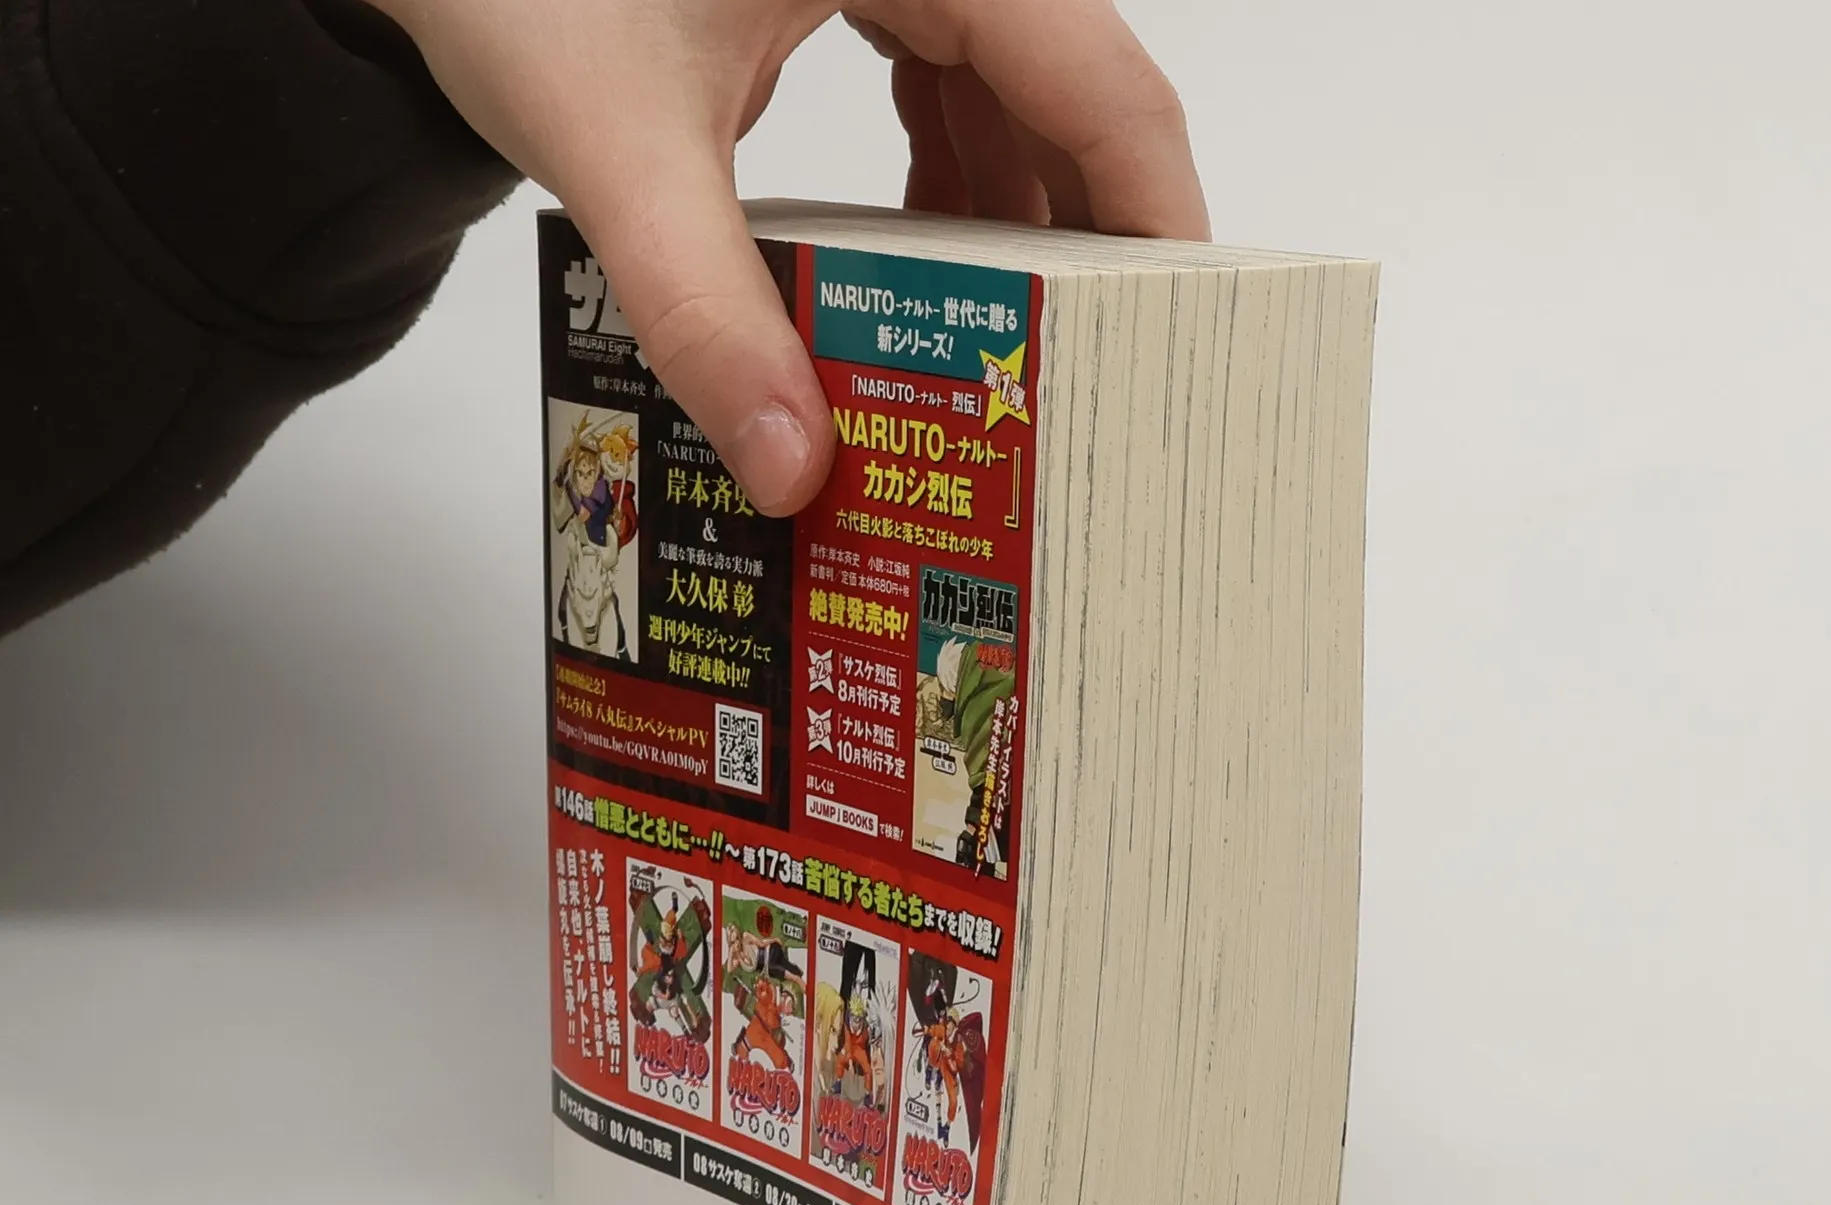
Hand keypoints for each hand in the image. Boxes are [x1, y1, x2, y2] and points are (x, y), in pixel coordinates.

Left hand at [366, 0, 1206, 515]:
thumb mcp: (617, 143)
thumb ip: (706, 312)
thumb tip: (791, 468)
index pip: (1102, 78)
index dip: (1155, 215)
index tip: (1180, 338)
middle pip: (1067, 90)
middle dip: (1078, 238)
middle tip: (1084, 376)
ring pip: (1003, 88)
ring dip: (1003, 219)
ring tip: (1000, 347)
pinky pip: (936, 77)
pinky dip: (938, 176)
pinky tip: (911, 266)